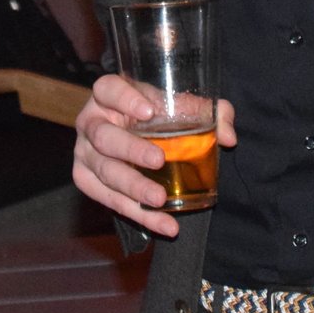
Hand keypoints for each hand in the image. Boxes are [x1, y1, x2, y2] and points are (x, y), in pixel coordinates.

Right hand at [70, 74, 236, 237]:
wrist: (135, 140)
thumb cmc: (157, 116)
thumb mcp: (179, 107)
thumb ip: (210, 113)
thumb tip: (228, 137)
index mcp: (108, 96)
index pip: (108, 89)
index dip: (124, 99)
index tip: (149, 110)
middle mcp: (90, 123)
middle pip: (103, 136)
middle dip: (131, 150)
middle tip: (159, 160)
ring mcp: (84, 153)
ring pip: (104, 172)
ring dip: (133, 188)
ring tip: (160, 200)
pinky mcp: (86, 181)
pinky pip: (108, 200)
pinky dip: (138, 214)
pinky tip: (164, 224)